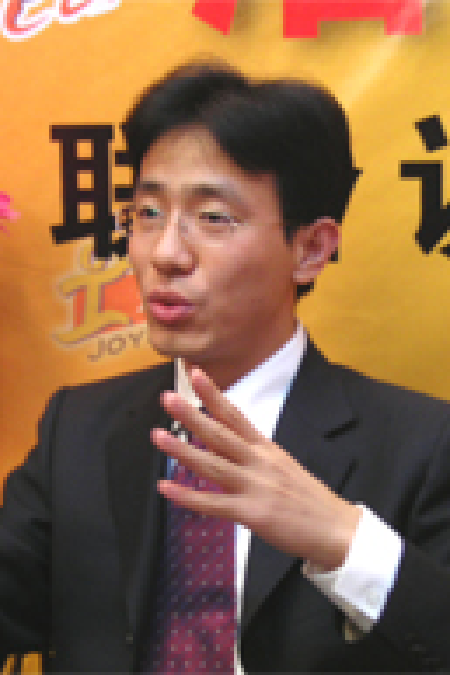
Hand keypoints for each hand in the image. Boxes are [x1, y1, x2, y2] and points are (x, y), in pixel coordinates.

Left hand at [152, 368, 360, 570]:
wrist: (335, 528)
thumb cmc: (308, 499)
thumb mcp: (282, 466)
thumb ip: (255, 456)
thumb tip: (228, 447)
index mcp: (266, 448)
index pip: (236, 416)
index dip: (214, 395)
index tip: (196, 374)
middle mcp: (259, 461)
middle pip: (220, 434)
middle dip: (192, 415)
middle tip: (168, 397)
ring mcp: (255, 486)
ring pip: (212, 464)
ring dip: (182, 450)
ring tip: (158, 436)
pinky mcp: (252, 513)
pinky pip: (214, 504)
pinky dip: (188, 496)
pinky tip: (166, 488)